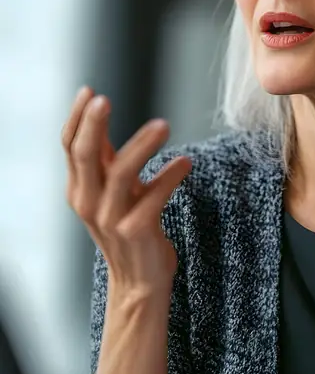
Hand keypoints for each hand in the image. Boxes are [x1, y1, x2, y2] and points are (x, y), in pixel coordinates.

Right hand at [62, 86, 191, 295]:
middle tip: (105, 99)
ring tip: (163, 125)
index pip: (70, 147)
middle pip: (83, 155)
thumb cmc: (130, 230)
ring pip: (119, 173)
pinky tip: (185, 162)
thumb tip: (96, 116)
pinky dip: (170, 176)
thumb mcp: (113, 191)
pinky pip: (153, 198)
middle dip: (92, 124)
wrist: (141, 282)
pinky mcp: (136, 231)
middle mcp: (89, 203)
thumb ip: (105, 159)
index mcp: (80, 189)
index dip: (77, 118)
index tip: (90, 91)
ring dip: (141, 145)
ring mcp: (111, 219)